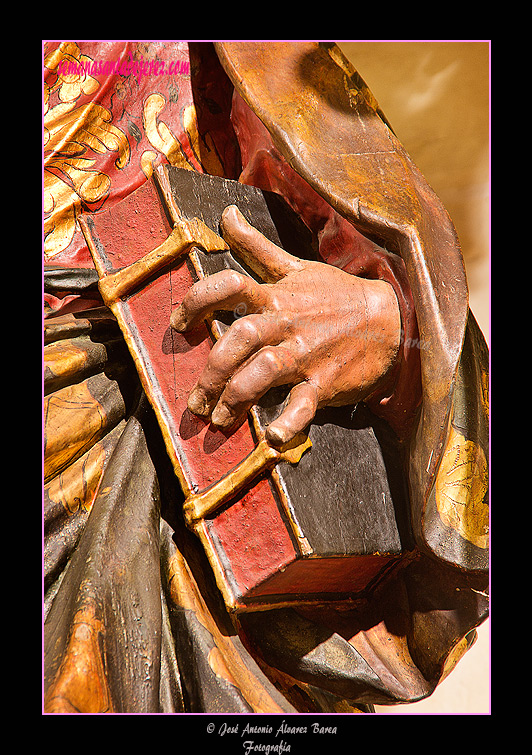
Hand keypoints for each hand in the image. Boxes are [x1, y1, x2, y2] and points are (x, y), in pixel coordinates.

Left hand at [170, 206, 400, 445]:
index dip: (198, 301)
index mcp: (276, 297)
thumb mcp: (296, 266)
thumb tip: (226, 214)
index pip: (229, 287)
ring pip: (265, 371)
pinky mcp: (327, 382)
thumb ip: (257, 246)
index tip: (177, 322)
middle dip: (212, 370)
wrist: (391, 319)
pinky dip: (290, 422)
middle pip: (240, 338)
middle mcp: (287, 324)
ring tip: (220, 420)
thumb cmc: (335, 295)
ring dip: (237, 397)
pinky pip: (306, 403)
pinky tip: (273, 438)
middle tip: (196, 401)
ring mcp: (307, 354)